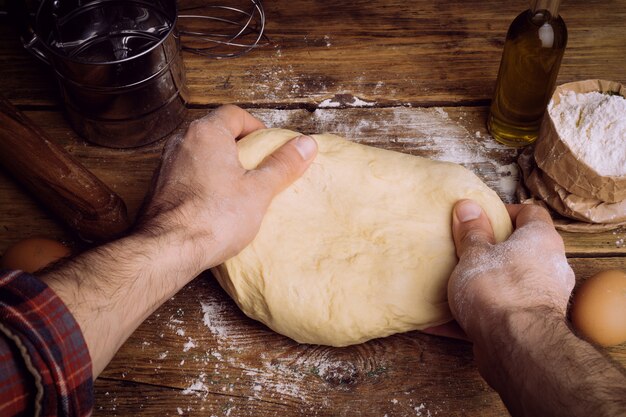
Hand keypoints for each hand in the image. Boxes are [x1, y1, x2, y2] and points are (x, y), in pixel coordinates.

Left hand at [138, 105, 317, 275]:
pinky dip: (205, 183)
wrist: (168, 249)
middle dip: (241, 148)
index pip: (235, 114)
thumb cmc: (215, 217)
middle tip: (260, 168)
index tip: (270, 147)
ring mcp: (167, 165)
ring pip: (201, 155)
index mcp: (207, 133)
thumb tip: (306, 145)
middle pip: (217, 133)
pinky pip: (189, 176)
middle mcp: (182, 142)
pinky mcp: (160, 188)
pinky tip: (218, 206)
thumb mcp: (259, 190)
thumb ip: (283, 164)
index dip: (257, 127)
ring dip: (222, 166)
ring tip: (241, 189)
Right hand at [447, 200, 574, 342]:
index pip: (530, 213)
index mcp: (540, 240)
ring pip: (506, 285)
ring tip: (449, 285)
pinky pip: (494, 315)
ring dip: (480, 285)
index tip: (480, 218)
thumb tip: (468, 206)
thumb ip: (471, 232)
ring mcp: (540, 299)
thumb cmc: (498, 289)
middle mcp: (548, 267)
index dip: (506, 212)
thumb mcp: (475, 254)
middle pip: (520, 251)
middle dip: (490, 252)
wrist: (516, 346)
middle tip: (463, 251)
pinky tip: (436, 321)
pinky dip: (468, 316)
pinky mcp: (526, 327)